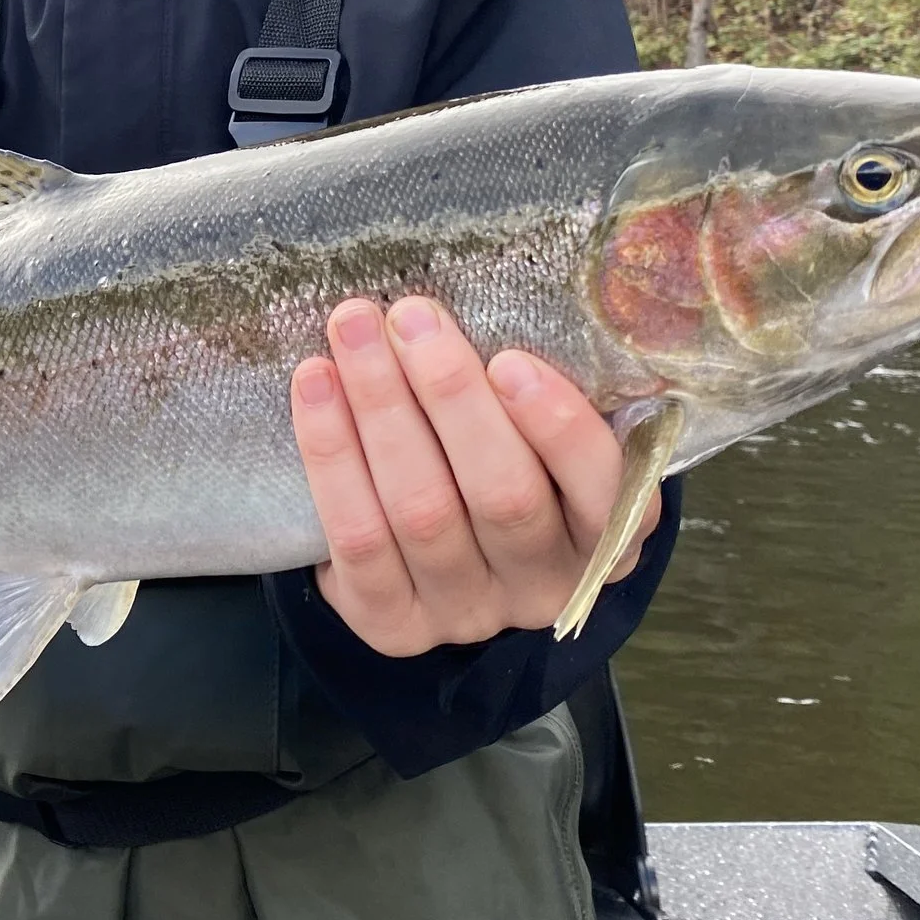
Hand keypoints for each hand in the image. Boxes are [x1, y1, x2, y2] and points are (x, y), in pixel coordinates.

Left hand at [288, 296, 659, 656]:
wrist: (440, 563)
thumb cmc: (504, 464)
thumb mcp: (544, 440)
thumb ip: (535, 393)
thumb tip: (488, 296)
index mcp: (604, 538)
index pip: (603, 491)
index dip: (559, 429)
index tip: (510, 359)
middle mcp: (540, 585)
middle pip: (502, 496)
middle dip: (451, 396)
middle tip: (410, 316)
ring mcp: (465, 610)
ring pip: (422, 510)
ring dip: (381, 408)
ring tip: (353, 330)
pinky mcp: (392, 622)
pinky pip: (357, 537)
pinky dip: (331, 453)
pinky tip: (315, 384)